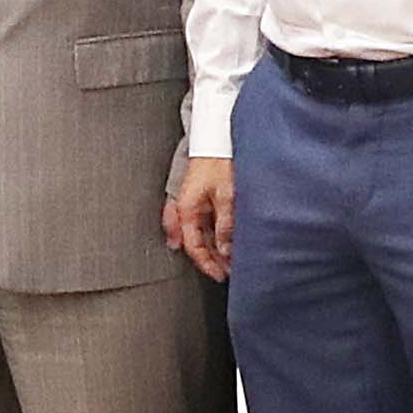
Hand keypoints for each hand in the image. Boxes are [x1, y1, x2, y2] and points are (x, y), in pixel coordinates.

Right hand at [168, 155, 233, 278]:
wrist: (218, 137)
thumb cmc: (219, 161)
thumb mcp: (226, 197)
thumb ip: (225, 225)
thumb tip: (226, 249)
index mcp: (187, 209)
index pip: (193, 246)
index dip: (207, 263)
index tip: (219, 274)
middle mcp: (185, 207)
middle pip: (194, 242)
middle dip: (210, 259)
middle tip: (227, 271)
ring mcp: (191, 201)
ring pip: (197, 233)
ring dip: (211, 248)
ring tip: (227, 259)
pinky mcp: (200, 195)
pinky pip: (201, 222)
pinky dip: (210, 234)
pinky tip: (219, 240)